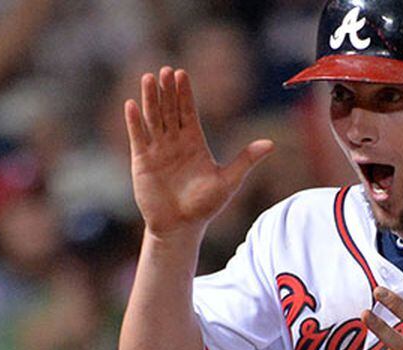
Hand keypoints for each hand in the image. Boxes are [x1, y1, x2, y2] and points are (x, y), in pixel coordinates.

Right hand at [124, 67, 274, 238]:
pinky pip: (138, 137)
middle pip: (169, 110)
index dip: (185, 94)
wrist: (180, 227)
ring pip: (153, 119)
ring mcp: (158, 150)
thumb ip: (246, 160)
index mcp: (194, 143)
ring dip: (150, 99)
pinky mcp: (142, 161)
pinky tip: (131, 105)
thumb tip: (271, 143)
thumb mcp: (228, 181)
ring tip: (148, 78)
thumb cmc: (204, 206)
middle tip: (166, 70)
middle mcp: (175, 143)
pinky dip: (134, 122)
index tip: (182, 74)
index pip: (188, 112)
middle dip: (167, 91)